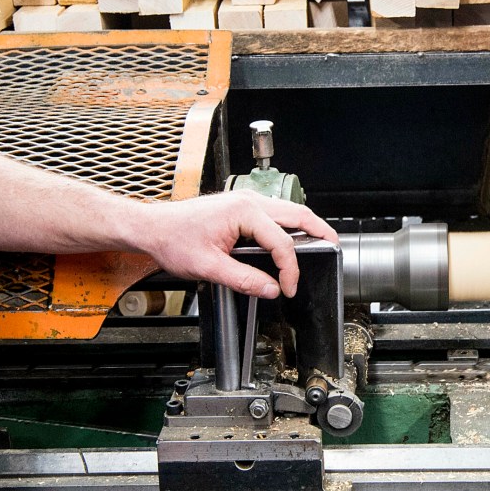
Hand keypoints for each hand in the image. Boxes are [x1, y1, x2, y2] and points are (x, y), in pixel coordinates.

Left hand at [133, 190, 337, 298]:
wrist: (153, 228)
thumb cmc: (174, 240)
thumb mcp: (209, 267)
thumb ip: (244, 279)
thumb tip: (272, 289)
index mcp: (244, 212)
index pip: (281, 242)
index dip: (290, 269)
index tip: (288, 288)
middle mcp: (249, 201)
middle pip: (296, 214)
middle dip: (319, 230)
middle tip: (336, 246)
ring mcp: (246, 202)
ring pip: (288, 211)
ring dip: (306, 226)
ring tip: (322, 241)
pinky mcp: (242, 207)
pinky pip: (275, 214)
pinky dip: (290, 225)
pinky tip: (294, 238)